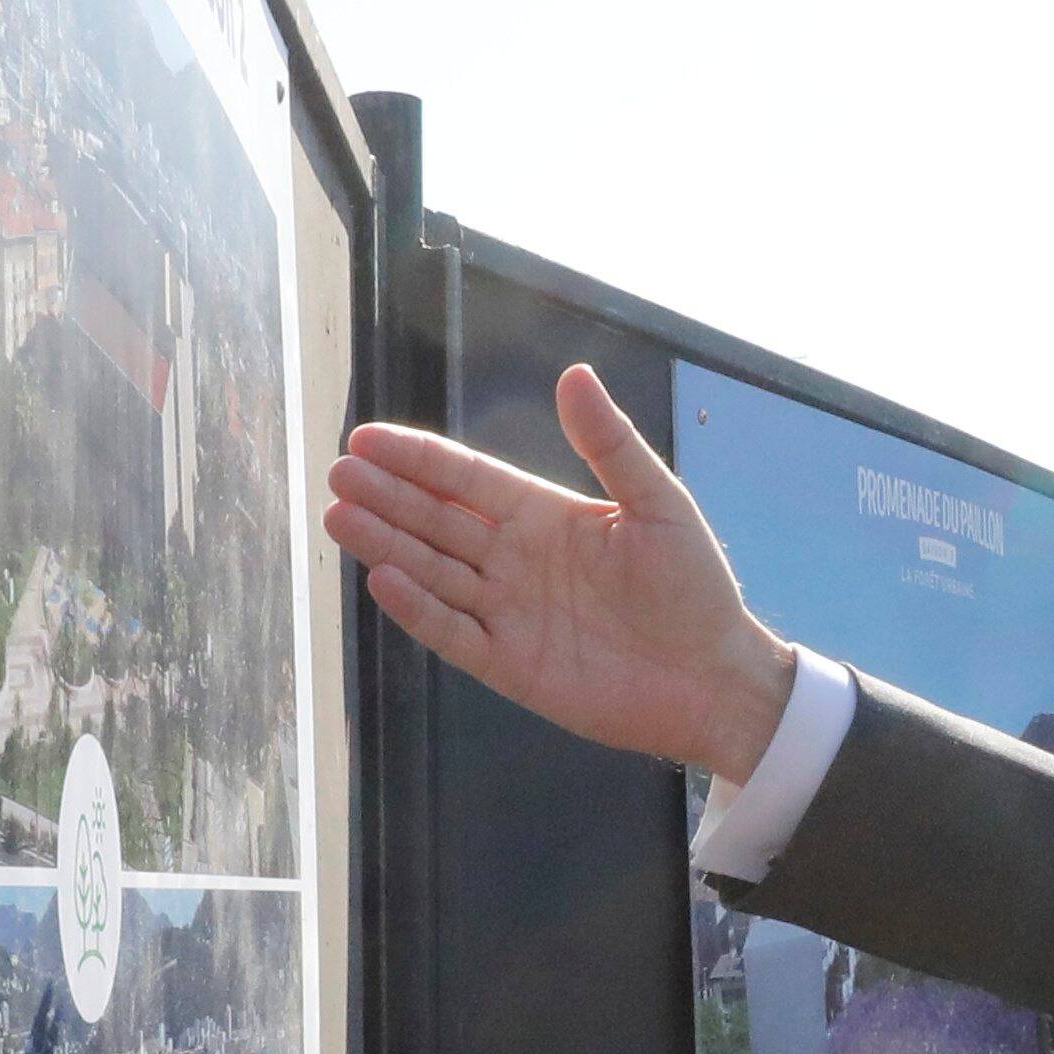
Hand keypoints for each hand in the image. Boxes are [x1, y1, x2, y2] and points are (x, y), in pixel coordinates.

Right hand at [326, 366, 800, 778]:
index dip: (418, 459)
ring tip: (338, 516)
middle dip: (387, 497)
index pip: (466, 480)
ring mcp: (509, 614)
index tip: (367, 437)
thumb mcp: (658, 504)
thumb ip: (610, 444)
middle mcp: (516, 561)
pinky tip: (384, 580)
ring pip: (433, 572)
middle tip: (338, 473)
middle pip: (436, 522)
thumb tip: (573, 375)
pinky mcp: (510, 666)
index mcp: (545, 516)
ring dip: (387, 545)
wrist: (715, 679)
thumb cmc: (696, 588)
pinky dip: (419, 611)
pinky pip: (453, 633)